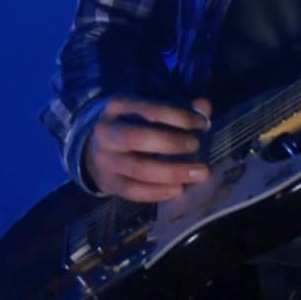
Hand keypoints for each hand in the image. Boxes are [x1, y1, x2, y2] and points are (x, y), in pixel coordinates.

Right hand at [83, 96, 212, 202]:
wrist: (96, 149)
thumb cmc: (132, 125)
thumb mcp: (149, 111)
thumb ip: (178, 109)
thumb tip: (205, 106)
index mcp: (119, 107)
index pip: (151, 110)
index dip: (179, 117)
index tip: (203, 124)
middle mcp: (107, 132)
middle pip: (137, 138)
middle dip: (171, 143)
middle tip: (197, 146)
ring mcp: (105, 159)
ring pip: (138, 168)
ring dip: (171, 172)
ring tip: (198, 173)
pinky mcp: (108, 183)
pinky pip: (133, 191)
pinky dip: (157, 192)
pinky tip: (179, 189)